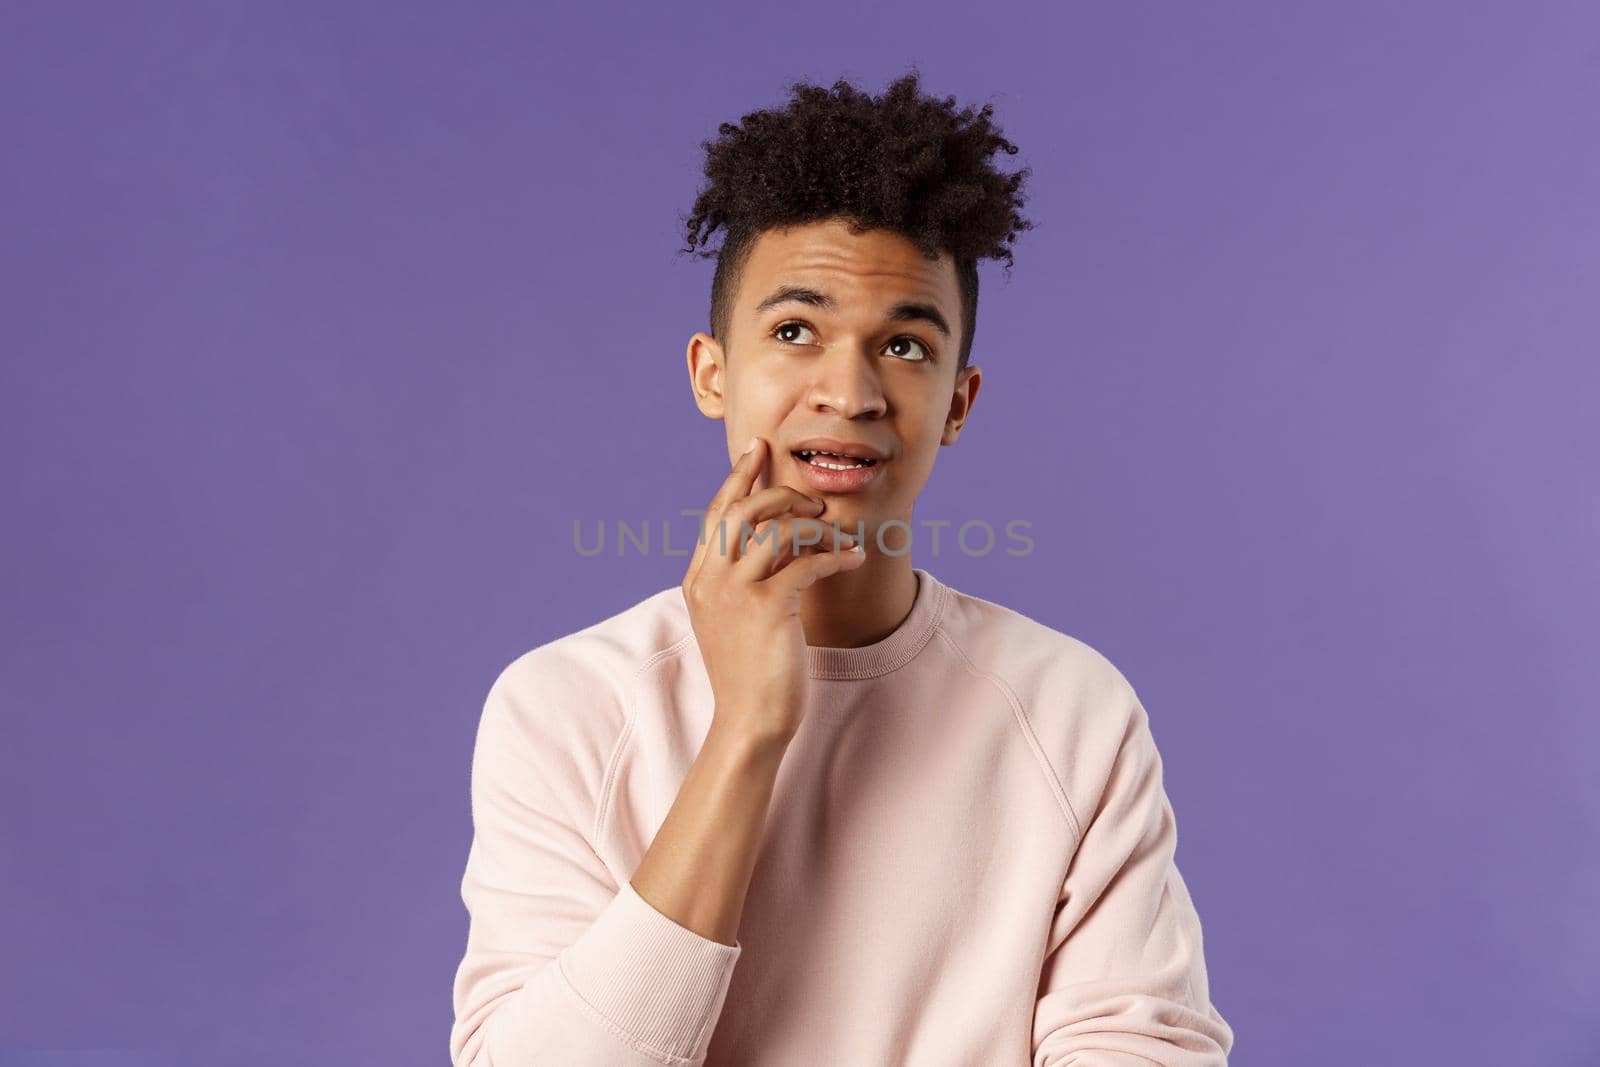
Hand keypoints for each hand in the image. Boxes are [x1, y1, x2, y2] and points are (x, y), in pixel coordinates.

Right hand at [682, 435, 866, 743]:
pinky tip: (852, 559)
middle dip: (779, 491)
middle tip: (811, 498)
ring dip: (813, 525)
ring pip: (773, 529)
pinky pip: (804, 561)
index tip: (758, 449)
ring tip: (837, 534)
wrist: (750, 722)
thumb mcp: (734, 619)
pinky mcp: (765, 608)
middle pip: (741, 509)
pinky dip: (833, 555)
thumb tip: (773, 539)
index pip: (717, 513)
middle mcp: (710, 580)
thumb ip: (742, 579)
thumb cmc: (750, 674)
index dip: (739, 478)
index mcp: (698, 580)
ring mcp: (734, 593)